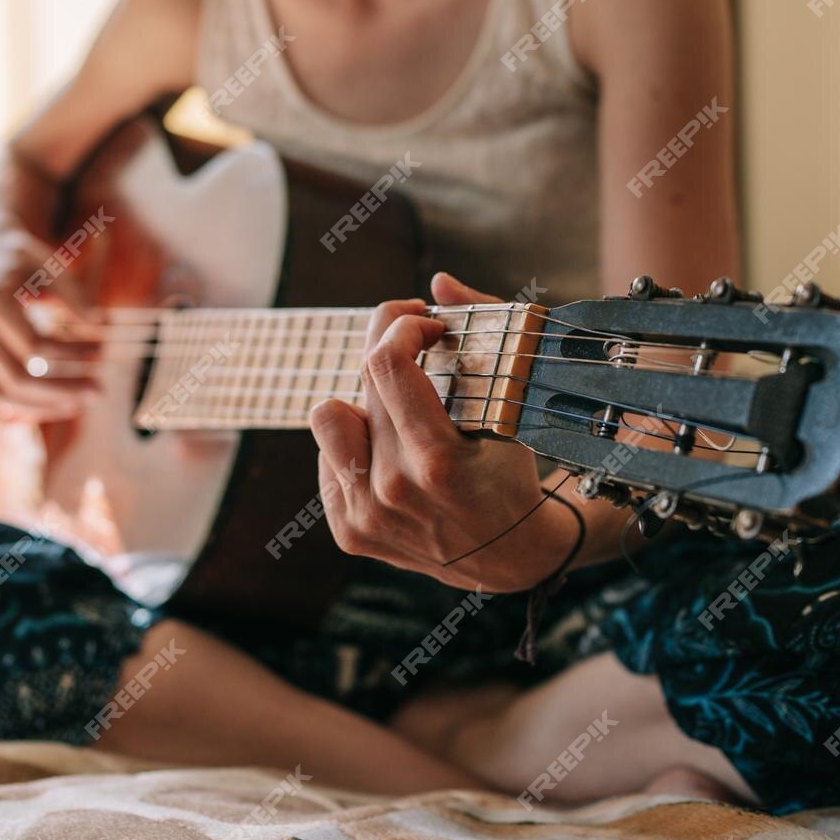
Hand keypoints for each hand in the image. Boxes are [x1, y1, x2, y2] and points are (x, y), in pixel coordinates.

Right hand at [0, 261, 102, 432]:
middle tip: (99, 391)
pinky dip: (7, 418)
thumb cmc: (27, 261)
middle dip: (61, 390)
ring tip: (80, 404)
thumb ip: (74, 293)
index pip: (31, 345)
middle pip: (15, 378)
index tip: (101, 351)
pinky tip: (43, 415)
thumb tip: (100, 324)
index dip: (70, 352)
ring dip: (42, 408)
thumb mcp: (52, 263)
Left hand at [307, 273, 580, 591]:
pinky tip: (390, 448)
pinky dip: (357, 442)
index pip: (387, 364)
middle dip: (391, 346)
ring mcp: (365, 515)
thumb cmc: (512, 473)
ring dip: (361, 400)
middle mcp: (392, 491)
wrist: (509, 558)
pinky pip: (327, 457)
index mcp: (436, 461)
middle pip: (363, 380)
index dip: (403, 324)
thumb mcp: (512, 406)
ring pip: (328, 416)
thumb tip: (439, 282)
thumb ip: (481, 334)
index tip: (428, 324)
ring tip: (396, 407)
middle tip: (418, 346)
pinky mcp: (348, 531)